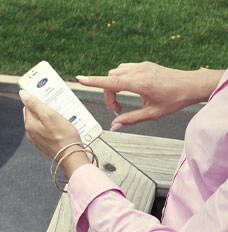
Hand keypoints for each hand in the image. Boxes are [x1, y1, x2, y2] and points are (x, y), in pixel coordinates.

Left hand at [19, 90, 89, 178]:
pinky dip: (52, 125)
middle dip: (43, 106)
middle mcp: (30, 132)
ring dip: (48, 115)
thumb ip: (35, 104)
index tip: (46, 93)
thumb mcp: (50, 116)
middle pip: (34, 113)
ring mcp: (37, 139)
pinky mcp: (45, 144)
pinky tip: (61, 124)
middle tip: (55, 102)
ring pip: (41, 121)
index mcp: (29, 124)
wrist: (71, 157)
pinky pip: (46, 130)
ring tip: (61, 112)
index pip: (28, 105)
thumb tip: (22, 94)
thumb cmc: (63, 136)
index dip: (36, 98)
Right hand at [77, 62, 222, 128]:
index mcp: (139, 83)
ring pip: (116, 73)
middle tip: (117, 110)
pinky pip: (124, 69)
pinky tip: (129, 89)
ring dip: (114, 86)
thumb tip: (114, 126)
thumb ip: (130, 119)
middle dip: (108, 94)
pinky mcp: (143, 64)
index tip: (80, 79)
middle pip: (110, 79)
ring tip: (123, 100)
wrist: (191, 84)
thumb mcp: (153, 114)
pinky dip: (120, 79)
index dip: (93, 82)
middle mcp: (138, 71)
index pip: (111, 82)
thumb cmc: (175, 99)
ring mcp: (140, 66)